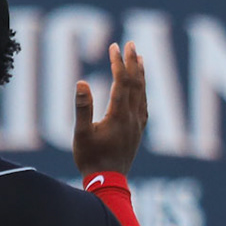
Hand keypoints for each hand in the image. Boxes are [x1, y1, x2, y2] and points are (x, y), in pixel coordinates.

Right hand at [73, 42, 146, 176]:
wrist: (108, 182)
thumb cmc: (91, 159)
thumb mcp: (81, 134)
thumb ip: (82, 108)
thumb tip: (82, 82)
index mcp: (118, 115)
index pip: (121, 82)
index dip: (118, 63)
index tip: (114, 46)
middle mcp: (132, 118)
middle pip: (135, 84)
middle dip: (132, 62)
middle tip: (130, 43)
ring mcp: (137, 125)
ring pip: (142, 94)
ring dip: (141, 74)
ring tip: (140, 58)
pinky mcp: (138, 132)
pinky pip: (144, 105)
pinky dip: (143, 91)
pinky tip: (141, 88)